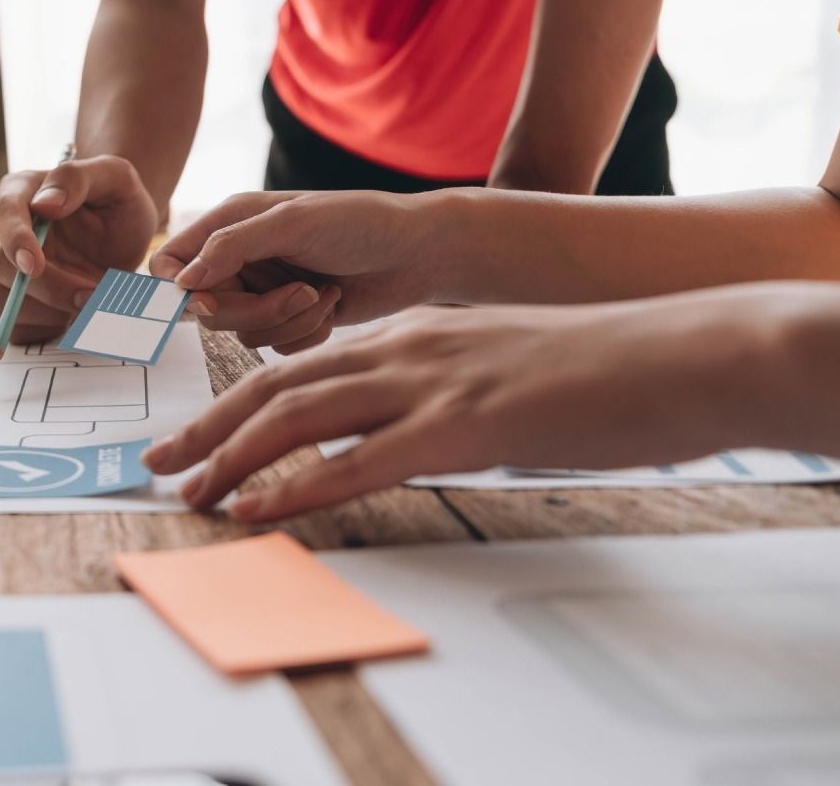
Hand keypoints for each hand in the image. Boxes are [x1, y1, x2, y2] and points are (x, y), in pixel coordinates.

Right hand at [0, 156, 160, 343]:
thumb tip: (44, 204)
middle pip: (2, 266)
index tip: (34, 266)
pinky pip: (17, 328)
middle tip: (91, 294)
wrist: (124, 233)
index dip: (15, 241)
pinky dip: (48, 329)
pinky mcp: (17, 303)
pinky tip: (75, 314)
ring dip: (49, 312)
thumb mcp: (114, 177)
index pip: (4, 215)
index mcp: (19, 192)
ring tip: (90, 301)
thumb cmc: (116, 200)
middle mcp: (3, 232)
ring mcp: (5, 271)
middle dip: (47, 288)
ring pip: (3, 302)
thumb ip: (77, 179)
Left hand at [142, 295, 770, 521]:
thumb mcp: (498, 369)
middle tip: (158, 461)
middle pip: (278, 384)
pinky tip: (254, 506)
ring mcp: (432, 383)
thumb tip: (401, 431)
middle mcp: (407, 348)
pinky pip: (357, 461)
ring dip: (231, 457)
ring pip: (299, 415)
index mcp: (413, 333)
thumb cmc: (601, 371)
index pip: (303, 365)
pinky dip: (295, 486)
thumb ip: (441, 391)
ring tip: (186, 490)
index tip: (195, 434)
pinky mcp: (463, 426)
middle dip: (209, 426)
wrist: (681, 355)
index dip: (238, 401)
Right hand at [148, 190, 447, 351]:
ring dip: (288, 321)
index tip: (211, 304)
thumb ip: (231, 247)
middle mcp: (240, 259)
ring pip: (243, 334)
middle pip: (207, 311)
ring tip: (323, 293)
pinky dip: (306, 334)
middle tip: (299, 291)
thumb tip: (181, 281)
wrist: (421, 253)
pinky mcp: (290, 320)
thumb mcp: (293, 222)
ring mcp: (264, 291)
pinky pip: (275, 348)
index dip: (182, 292)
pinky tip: (333, 304)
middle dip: (256, 310)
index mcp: (230, 225)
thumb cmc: (362, 222)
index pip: (170, 266)